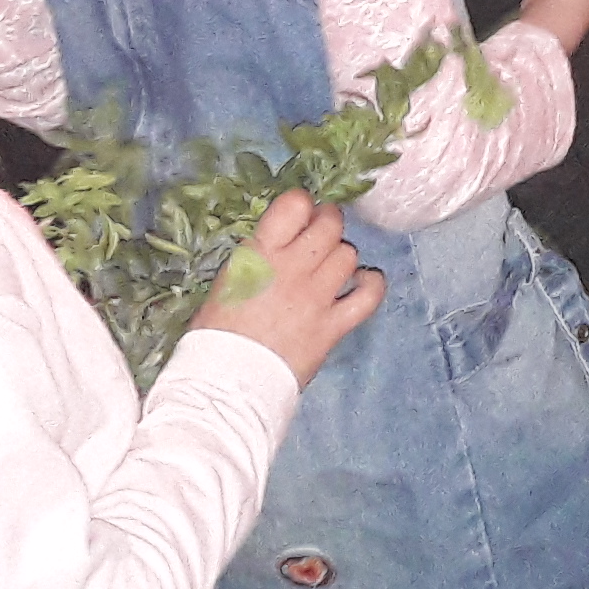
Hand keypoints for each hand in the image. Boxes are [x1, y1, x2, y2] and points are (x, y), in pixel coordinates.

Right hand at [189, 190, 383, 383]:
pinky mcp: (334, 326)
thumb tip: (279, 241)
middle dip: (327, 224)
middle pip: (330, 225)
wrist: (226, 384)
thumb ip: (257, 256)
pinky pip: (369, 295)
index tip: (300, 216)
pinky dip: (371, 284)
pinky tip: (363, 282)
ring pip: (349, 255)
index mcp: (260, 254)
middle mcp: (293, 269)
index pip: (295, 204)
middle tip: (318, 237)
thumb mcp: (227, 282)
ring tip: (329, 269)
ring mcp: (317, 297)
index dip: (303, 205)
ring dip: (341, 257)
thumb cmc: (216, 335)